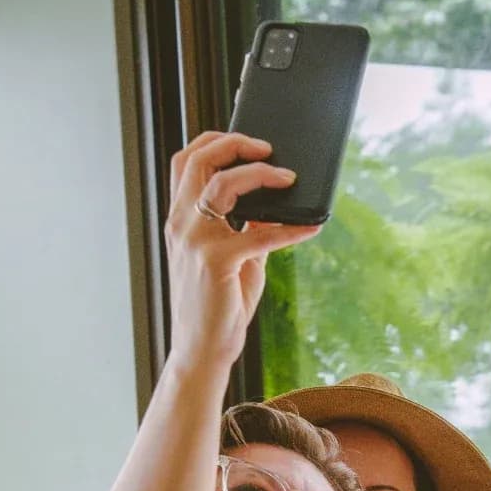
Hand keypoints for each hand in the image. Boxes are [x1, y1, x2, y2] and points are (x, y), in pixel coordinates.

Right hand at [163, 130, 321, 374]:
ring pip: (222, 185)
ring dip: (259, 174)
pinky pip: (259, 234)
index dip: (215, 141)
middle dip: (236, 144)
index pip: (186, 161)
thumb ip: (247, 227)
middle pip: (199, 160)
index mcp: (179, 219)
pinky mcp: (216, 263)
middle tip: (269, 148)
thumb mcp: (233, 257)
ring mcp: (195, 242)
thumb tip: (275, 203)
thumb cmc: (218, 305)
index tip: (246, 140)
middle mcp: (181, 224)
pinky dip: (290, 228)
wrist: (201, 350)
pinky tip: (310, 228)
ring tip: (288, 177)